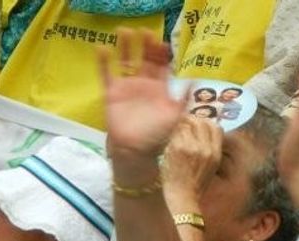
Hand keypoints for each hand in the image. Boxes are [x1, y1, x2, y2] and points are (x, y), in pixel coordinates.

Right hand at [101, 29, 184, 161]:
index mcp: (159, 87)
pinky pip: (107, 74)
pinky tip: (102, 48)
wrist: (135, 151)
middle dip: (144, 45)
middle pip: (143, 58)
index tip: (161, 42)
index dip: (161, 53)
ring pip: (125, 61)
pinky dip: (104, 62)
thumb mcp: (175, 117)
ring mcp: (127, 87)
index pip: (161, 64)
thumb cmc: (157, 136)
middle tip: (144, 31)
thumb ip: (184, 99)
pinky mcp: (112, 93)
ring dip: (124, 47)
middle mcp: (143, 83)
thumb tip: (196, 81)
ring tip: (124, 31)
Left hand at [163, 117, 223, 208]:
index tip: (197, 124)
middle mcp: (206, 149)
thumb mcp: (211, 167)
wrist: (183, 198)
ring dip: (179, 126)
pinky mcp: (177, 148)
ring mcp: (192, 147)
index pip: (215, 127)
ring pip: (186, 124)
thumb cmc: (195, 185)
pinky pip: (175, 133)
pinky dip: (171, 135)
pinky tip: (168, 143)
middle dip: (191, 120)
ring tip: (174, 134)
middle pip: (201, 122)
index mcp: (216, 153)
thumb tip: (201, 131)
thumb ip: (209, 149)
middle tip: (182, 124)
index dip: (206, 123)